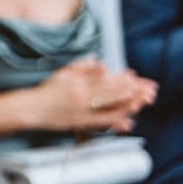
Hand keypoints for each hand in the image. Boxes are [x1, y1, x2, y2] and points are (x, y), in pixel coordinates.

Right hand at [33, 58, 154, 132]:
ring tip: (144, 102)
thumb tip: (100, 61)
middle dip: (132, 91)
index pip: (105, 78)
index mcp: (78, 80)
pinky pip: (101, 122)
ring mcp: (82, 109)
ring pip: (109, 105)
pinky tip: (128, 122)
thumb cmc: (47, 90)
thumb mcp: (63, 73)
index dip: (122, 79)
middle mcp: (82, 94)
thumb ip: (82, 67)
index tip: (136, 78)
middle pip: (111, 91)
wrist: (32, 107)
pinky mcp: (80, 122)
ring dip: (128, 103)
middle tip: (150, 90)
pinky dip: (115, 121)